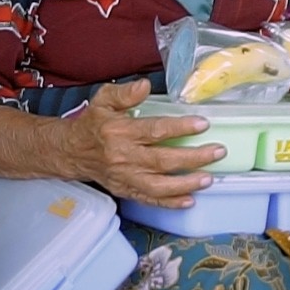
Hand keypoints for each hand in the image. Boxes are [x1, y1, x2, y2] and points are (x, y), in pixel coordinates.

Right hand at [62, 79, 227, 207]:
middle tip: (217, 152)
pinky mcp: (125, 191)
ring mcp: (125, 177)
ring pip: (159, 186)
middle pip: (163, 161)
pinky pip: (149, 200)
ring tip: (208, 179)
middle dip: (193, 158)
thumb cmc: (93, 124)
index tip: (202, 124)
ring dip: (186, 184)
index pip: (155, 131)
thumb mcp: (103, 100)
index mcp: (120, 132)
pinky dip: (170, 203)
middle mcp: (124, 158)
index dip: (180, 128)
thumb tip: (145, 86)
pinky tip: (189, 200)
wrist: (71, 151)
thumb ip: (125, 92)